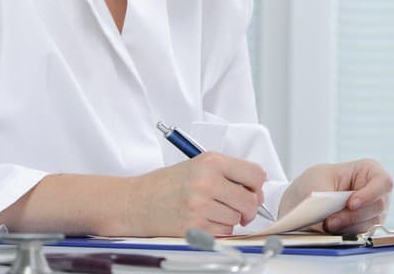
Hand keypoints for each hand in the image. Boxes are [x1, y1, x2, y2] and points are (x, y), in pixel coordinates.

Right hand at [125, 152, 266, 236]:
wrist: (135, 202)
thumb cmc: (166, 184)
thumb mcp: (198, 165)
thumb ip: (228, 173)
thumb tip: (257, 190)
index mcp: (211, 162)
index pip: (255, 174)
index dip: (258, 186)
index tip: (253, 191)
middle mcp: (207, 181)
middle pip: (250, 200)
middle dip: (249, 208)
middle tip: (241, 209)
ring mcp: (200, 205)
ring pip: (237, 219)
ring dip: (230, 219)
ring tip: (211, 211)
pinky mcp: (193, 226)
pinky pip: (223, 232)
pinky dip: (218, 230)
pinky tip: (203, 221)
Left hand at [279, 159, 392, 234]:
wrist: (305, 197)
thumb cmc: (316, 181)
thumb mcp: (318, 180)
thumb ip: (329, 196)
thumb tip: (333, 212)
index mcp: (369, 171)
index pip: (383, 182)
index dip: (370, 194)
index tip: (351, 203)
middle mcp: (376, 192)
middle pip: (377, 206)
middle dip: (352, 216)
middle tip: (331, 220)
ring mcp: (373, 211)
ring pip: (370, 224)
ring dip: (347, 227)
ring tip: (327, 224)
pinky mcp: (366, 227)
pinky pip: (362, 235)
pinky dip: (346, 234)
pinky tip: (333, 229)